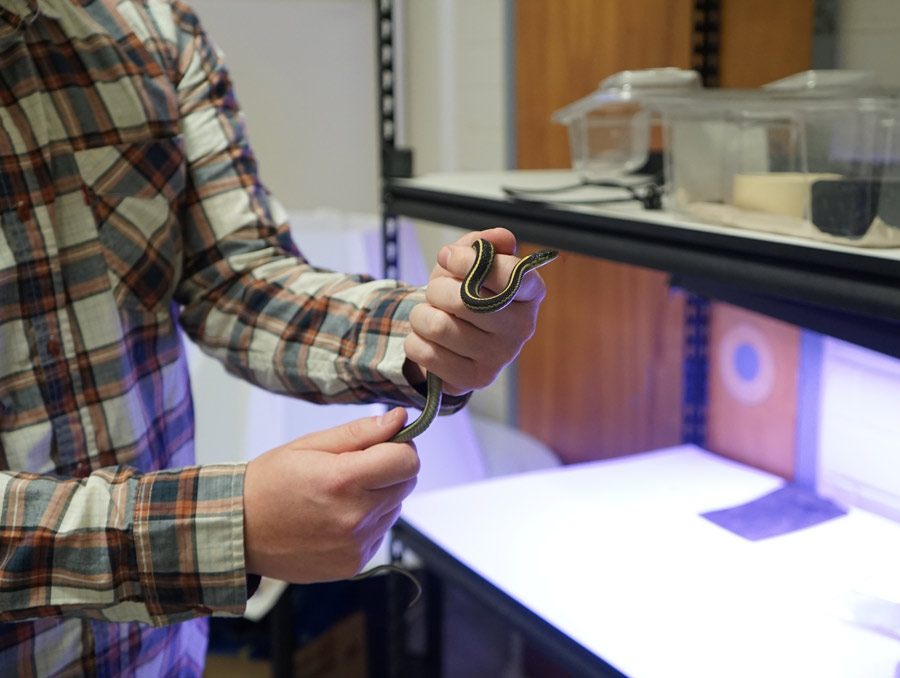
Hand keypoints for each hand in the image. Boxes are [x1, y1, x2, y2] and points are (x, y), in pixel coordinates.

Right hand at [243, 408, 418, 582]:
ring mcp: (356, 544)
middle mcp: (355, 517)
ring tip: (339, 495)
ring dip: (379, 496)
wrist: (239, 531)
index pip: (408, 461)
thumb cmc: (270, 482)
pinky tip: (336, 517)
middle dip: (389, 469)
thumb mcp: (310, 445)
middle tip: (355, 468)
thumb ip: (360, 432)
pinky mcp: (355, 563)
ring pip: (395, 507)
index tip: (382, 444)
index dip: (400, 447)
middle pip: (407, 483)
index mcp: (343, 480)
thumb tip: (399, 418)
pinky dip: (367, 521)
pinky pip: (380, 532)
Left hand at [404, 228, 547, 395]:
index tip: (447, 255)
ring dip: (421, 315)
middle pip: (465, 301)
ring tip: (428, 315)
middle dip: (437, 290)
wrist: (451, 337)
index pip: (509, 274)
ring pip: (439, 327)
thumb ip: (483, 244)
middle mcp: (523, 327)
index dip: (469, 261)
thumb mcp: (470, 261)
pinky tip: (426, 339)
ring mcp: (501, 357)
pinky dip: (415, 340)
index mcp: (530, 292)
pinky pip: (426, 352)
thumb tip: (499, 238)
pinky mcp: (475, 379)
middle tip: (435, 292)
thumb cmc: (464, 292)